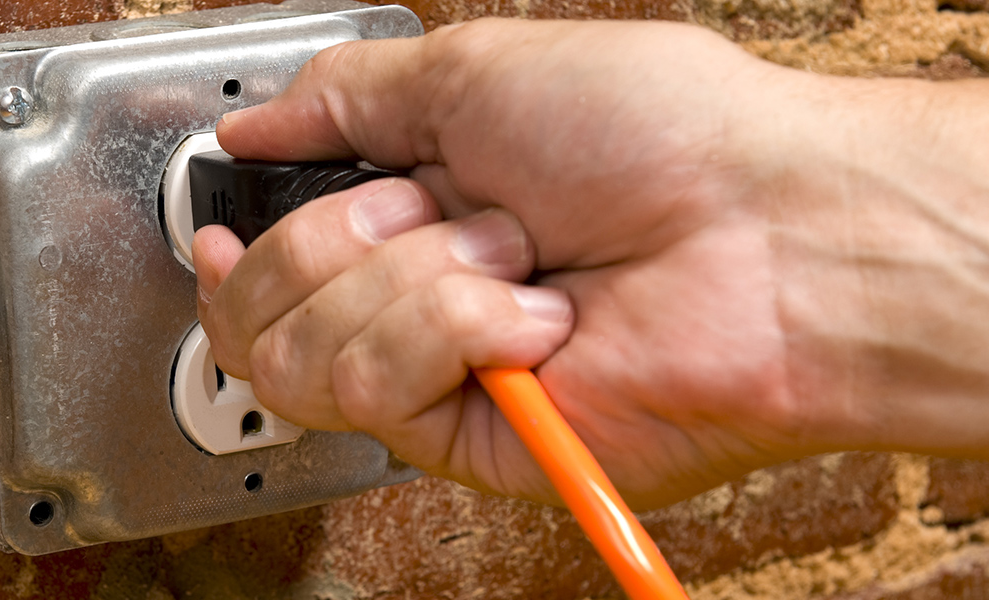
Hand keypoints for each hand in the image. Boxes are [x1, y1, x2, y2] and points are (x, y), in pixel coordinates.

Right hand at [193, 19, 832, 508]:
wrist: (771, 234)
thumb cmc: (665, 137)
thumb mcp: (476, 71)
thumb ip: (344, 98)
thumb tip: (249, 122)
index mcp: (418, 212)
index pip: (270, 260)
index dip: (234, 248)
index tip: (217, 222)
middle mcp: (421, 300)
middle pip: (260, 310)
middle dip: (338, 239)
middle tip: (435, 210)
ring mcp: (446, 377)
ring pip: (303, 352)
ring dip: (412, 281)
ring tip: (517, 261)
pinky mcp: (474, 442)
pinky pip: (379, 389)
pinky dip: (454, 330)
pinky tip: (537, 321)